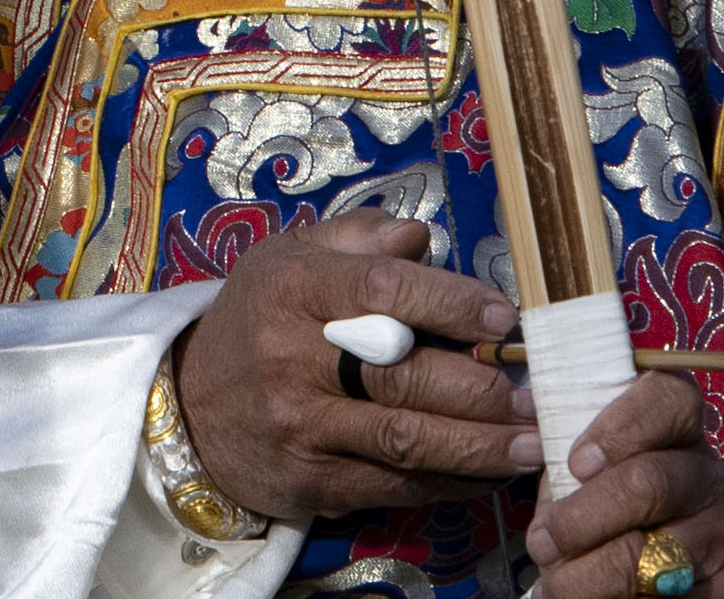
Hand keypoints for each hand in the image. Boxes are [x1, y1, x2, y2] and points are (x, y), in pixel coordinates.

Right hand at [176, 217, 536, 518]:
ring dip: (481, 445)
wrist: (189, 407)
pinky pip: (398, 485)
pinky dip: (453, 481)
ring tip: (531, 439)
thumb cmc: (256, 321)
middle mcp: (292, 358)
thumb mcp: (287, 258)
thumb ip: (355, 238)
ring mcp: (303, 427)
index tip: (505, 317)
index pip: (381, 291)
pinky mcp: (315, 482)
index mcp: (291, 288)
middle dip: (482, 388)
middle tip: (534, 390)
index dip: (451, 304)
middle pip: (403, 376)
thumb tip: (420, 237)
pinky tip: (490, 472)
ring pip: (408, 441)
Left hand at [521, 372, 723, 598]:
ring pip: (653, 557)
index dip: (621, 425)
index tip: (577, 463)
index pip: (670, 397)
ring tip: (558, 584)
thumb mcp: (589, 480)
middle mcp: (714, 481)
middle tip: (543, 543)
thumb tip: (527, 433)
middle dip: (580, 519)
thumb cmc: (609, 518)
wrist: (656, 584)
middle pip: (649, 482)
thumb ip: (566, 461)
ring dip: (590, 577)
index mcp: (681, 435)